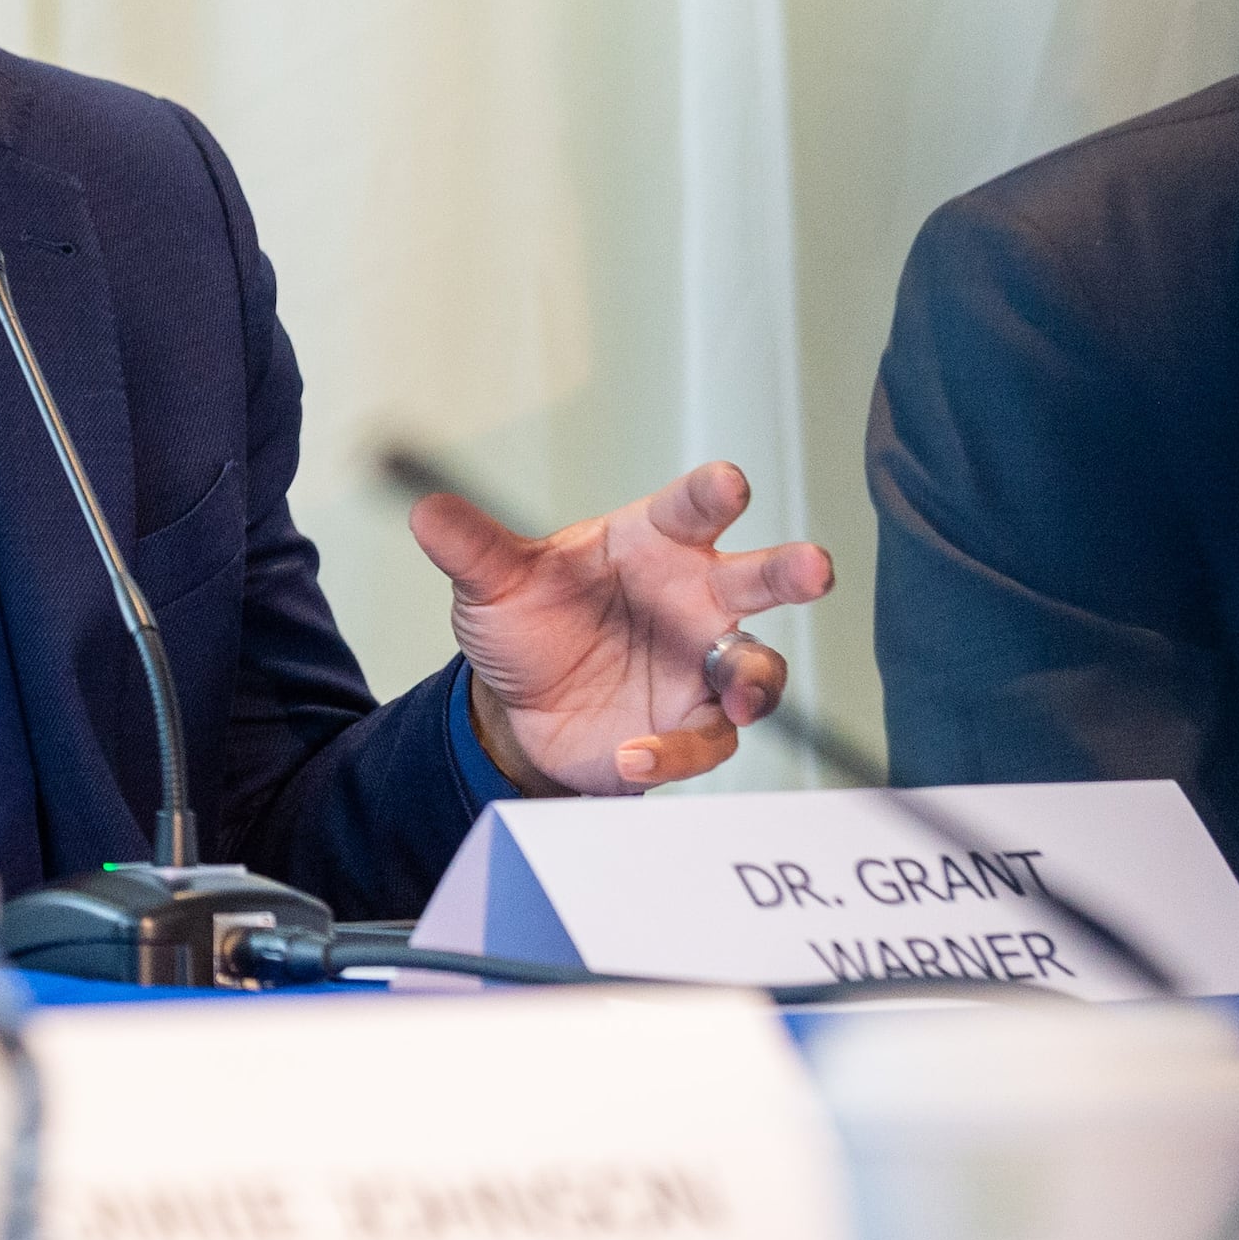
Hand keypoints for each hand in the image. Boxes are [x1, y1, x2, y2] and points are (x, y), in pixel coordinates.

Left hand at [409, 461, 834, 796]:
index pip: (690, 510)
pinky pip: (704, 740)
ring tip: (735, 694)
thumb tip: (425, 512)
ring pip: (755, 668)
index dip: (712, 495)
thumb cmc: (528, 623)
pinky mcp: (692, 725)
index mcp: (653, 544)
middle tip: (813, 568)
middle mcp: (694, 599)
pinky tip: (632, 755)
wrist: (519, 706)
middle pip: (758, 581)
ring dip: (754, 679)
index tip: (728, 484)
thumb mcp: (492, 585)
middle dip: (790, 571)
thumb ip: (471, 549)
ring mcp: (700, 665)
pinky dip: (673, 751)